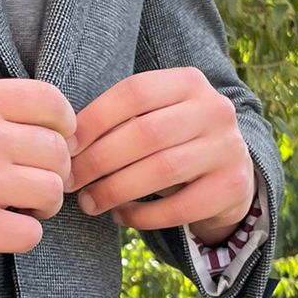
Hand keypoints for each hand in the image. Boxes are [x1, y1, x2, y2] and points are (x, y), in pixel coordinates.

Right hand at [0, 79, 76, 273]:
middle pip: (58, 151)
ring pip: (51, 192)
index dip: (64, 126)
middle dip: (53, 171)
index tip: (53, 143)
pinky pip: (30, 235)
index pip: (52, 102)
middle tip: (32, 184)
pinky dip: (22, 237)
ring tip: (20, 208)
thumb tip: (46, 128)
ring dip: (42, 206)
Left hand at [66, 66, 254, 240]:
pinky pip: (179, 207)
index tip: (65, 147)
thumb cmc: (173, 142)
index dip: (94, 121)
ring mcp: (228, 148)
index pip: (133, 93)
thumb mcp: (154, 118)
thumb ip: (120, 120)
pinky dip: (142, 216)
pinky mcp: (232, 187)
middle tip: (70, 181)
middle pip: (145, 133)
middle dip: (98, 160)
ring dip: (115, 190)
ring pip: (161, 170)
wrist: (230, 172)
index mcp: (188, 82)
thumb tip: (64, 143)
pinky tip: (121, 215)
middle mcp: (214, 109)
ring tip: (89, 202)